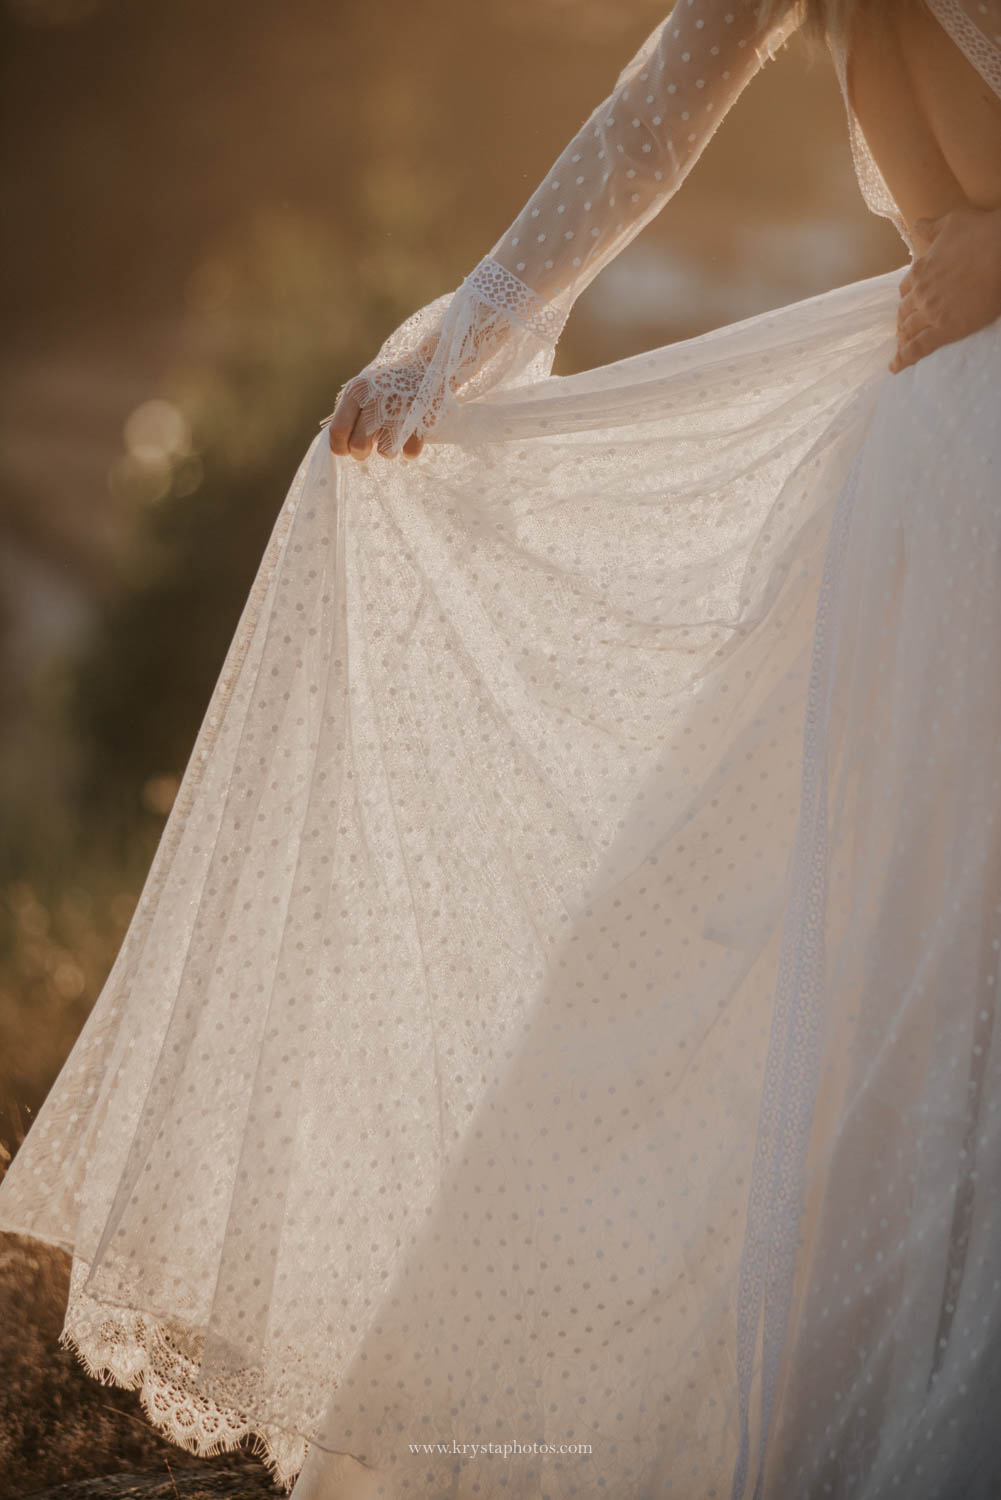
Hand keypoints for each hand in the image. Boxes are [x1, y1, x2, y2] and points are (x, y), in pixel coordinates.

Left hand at [325, 370, 425, 461]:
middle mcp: (376, 400)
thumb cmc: (388, 379)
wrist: (426, 360)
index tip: (344, 450)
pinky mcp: (422, 420)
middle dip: (361, 452)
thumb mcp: (363, 386)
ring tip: (391, 435)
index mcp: (357, 391)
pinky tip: (409, 437)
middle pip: (359, 446)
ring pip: (385, 452)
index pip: (338, 430)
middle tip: (367, 446)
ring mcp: (400, 410)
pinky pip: (410, 451)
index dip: (339, 446)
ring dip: (387, 448)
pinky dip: (409, 449)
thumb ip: (349, 411)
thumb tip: (338, 441)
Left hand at [890, 205, 1000, 373]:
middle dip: (903, 322)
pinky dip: (903, 360)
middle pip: (904, 313)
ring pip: (908, 331)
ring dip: (903, 340)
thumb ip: (932, 227)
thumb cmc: (982, 232)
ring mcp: (931, 312)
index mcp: (920, 270)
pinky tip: (896, 367)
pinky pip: (918, 348)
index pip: (906, 291)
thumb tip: (917, 223)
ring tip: (901, 350)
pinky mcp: (945, 329)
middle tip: (904, 332)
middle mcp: (921, 293)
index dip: (907, 300)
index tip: (908, 307)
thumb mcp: (952, 222)